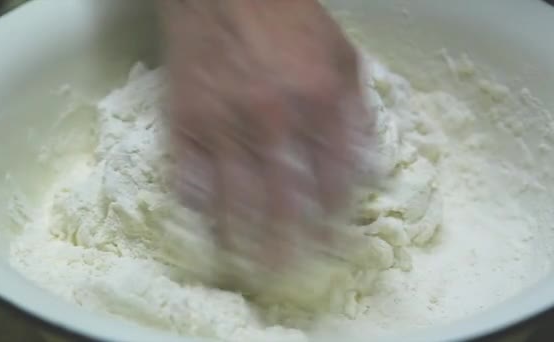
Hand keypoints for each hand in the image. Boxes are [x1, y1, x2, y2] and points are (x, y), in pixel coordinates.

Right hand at [159, 0, 370, 263]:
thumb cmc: (287, 18)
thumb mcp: (343, 54)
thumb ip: (359, 111)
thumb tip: (369, 164)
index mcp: (319, 99)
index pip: (333, 178)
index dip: (337, 218)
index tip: (337, 242)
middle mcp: (272, 116)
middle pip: (285, 199)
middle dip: (293, 243)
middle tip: (295, 273)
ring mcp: (223, 120)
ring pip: (235, 196)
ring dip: (245, 238)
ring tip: (252, 267)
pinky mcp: (184, 118)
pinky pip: (188, 174)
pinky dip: (197, 205)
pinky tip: (207, 223)